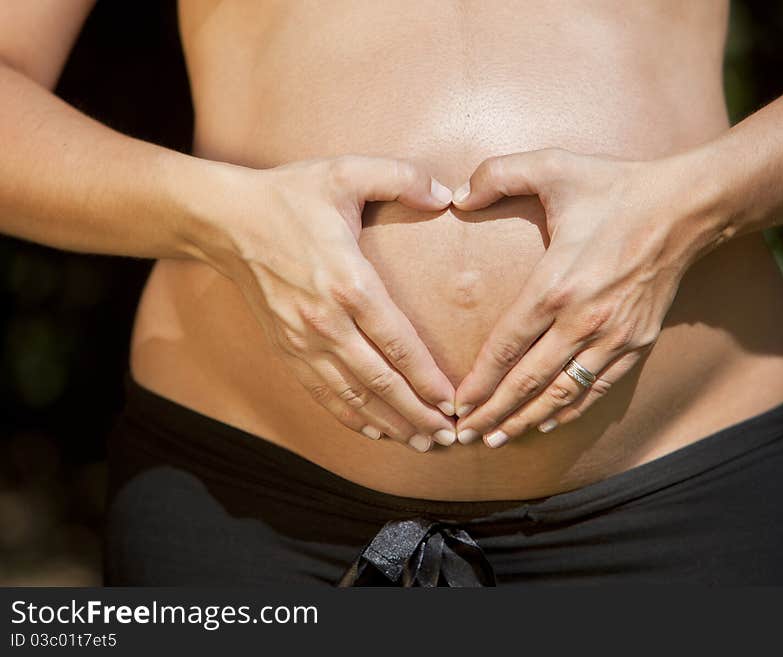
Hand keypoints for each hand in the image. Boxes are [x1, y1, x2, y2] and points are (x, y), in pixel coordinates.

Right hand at [192, 155, 457, 451]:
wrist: (224, 221)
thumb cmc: (289, 196)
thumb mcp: (346, 171)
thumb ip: (401, 177)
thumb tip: (446, 195)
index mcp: (348, 282)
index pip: (398, 344)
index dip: (429, 379)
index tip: (455, 401)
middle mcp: (326, 322)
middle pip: (380, 382)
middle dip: (418, 414)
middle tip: (449, 437)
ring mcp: (303, 341)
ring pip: (353, 397)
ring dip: (391, 424)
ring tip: (423, 443)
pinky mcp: (286, 350)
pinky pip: (322, 394)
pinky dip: (351, 418)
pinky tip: (377, 432)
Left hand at [451, 148, 712, 446]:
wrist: (686, 207)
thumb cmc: (615, 187)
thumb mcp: (554, 166)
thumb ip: (497, 174)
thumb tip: (455, 197)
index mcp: (555, 285)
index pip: (506, 346)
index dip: (479, 380)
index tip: (455, 403)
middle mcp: (583, 320)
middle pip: (528, 381)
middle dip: (493, 413)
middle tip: (464, 436)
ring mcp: (613, 336)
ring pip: (562, 393)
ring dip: (527, 420)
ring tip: (497, 439)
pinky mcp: (637, 342)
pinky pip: (597, 387)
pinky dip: (570, 410)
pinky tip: (548, 422)